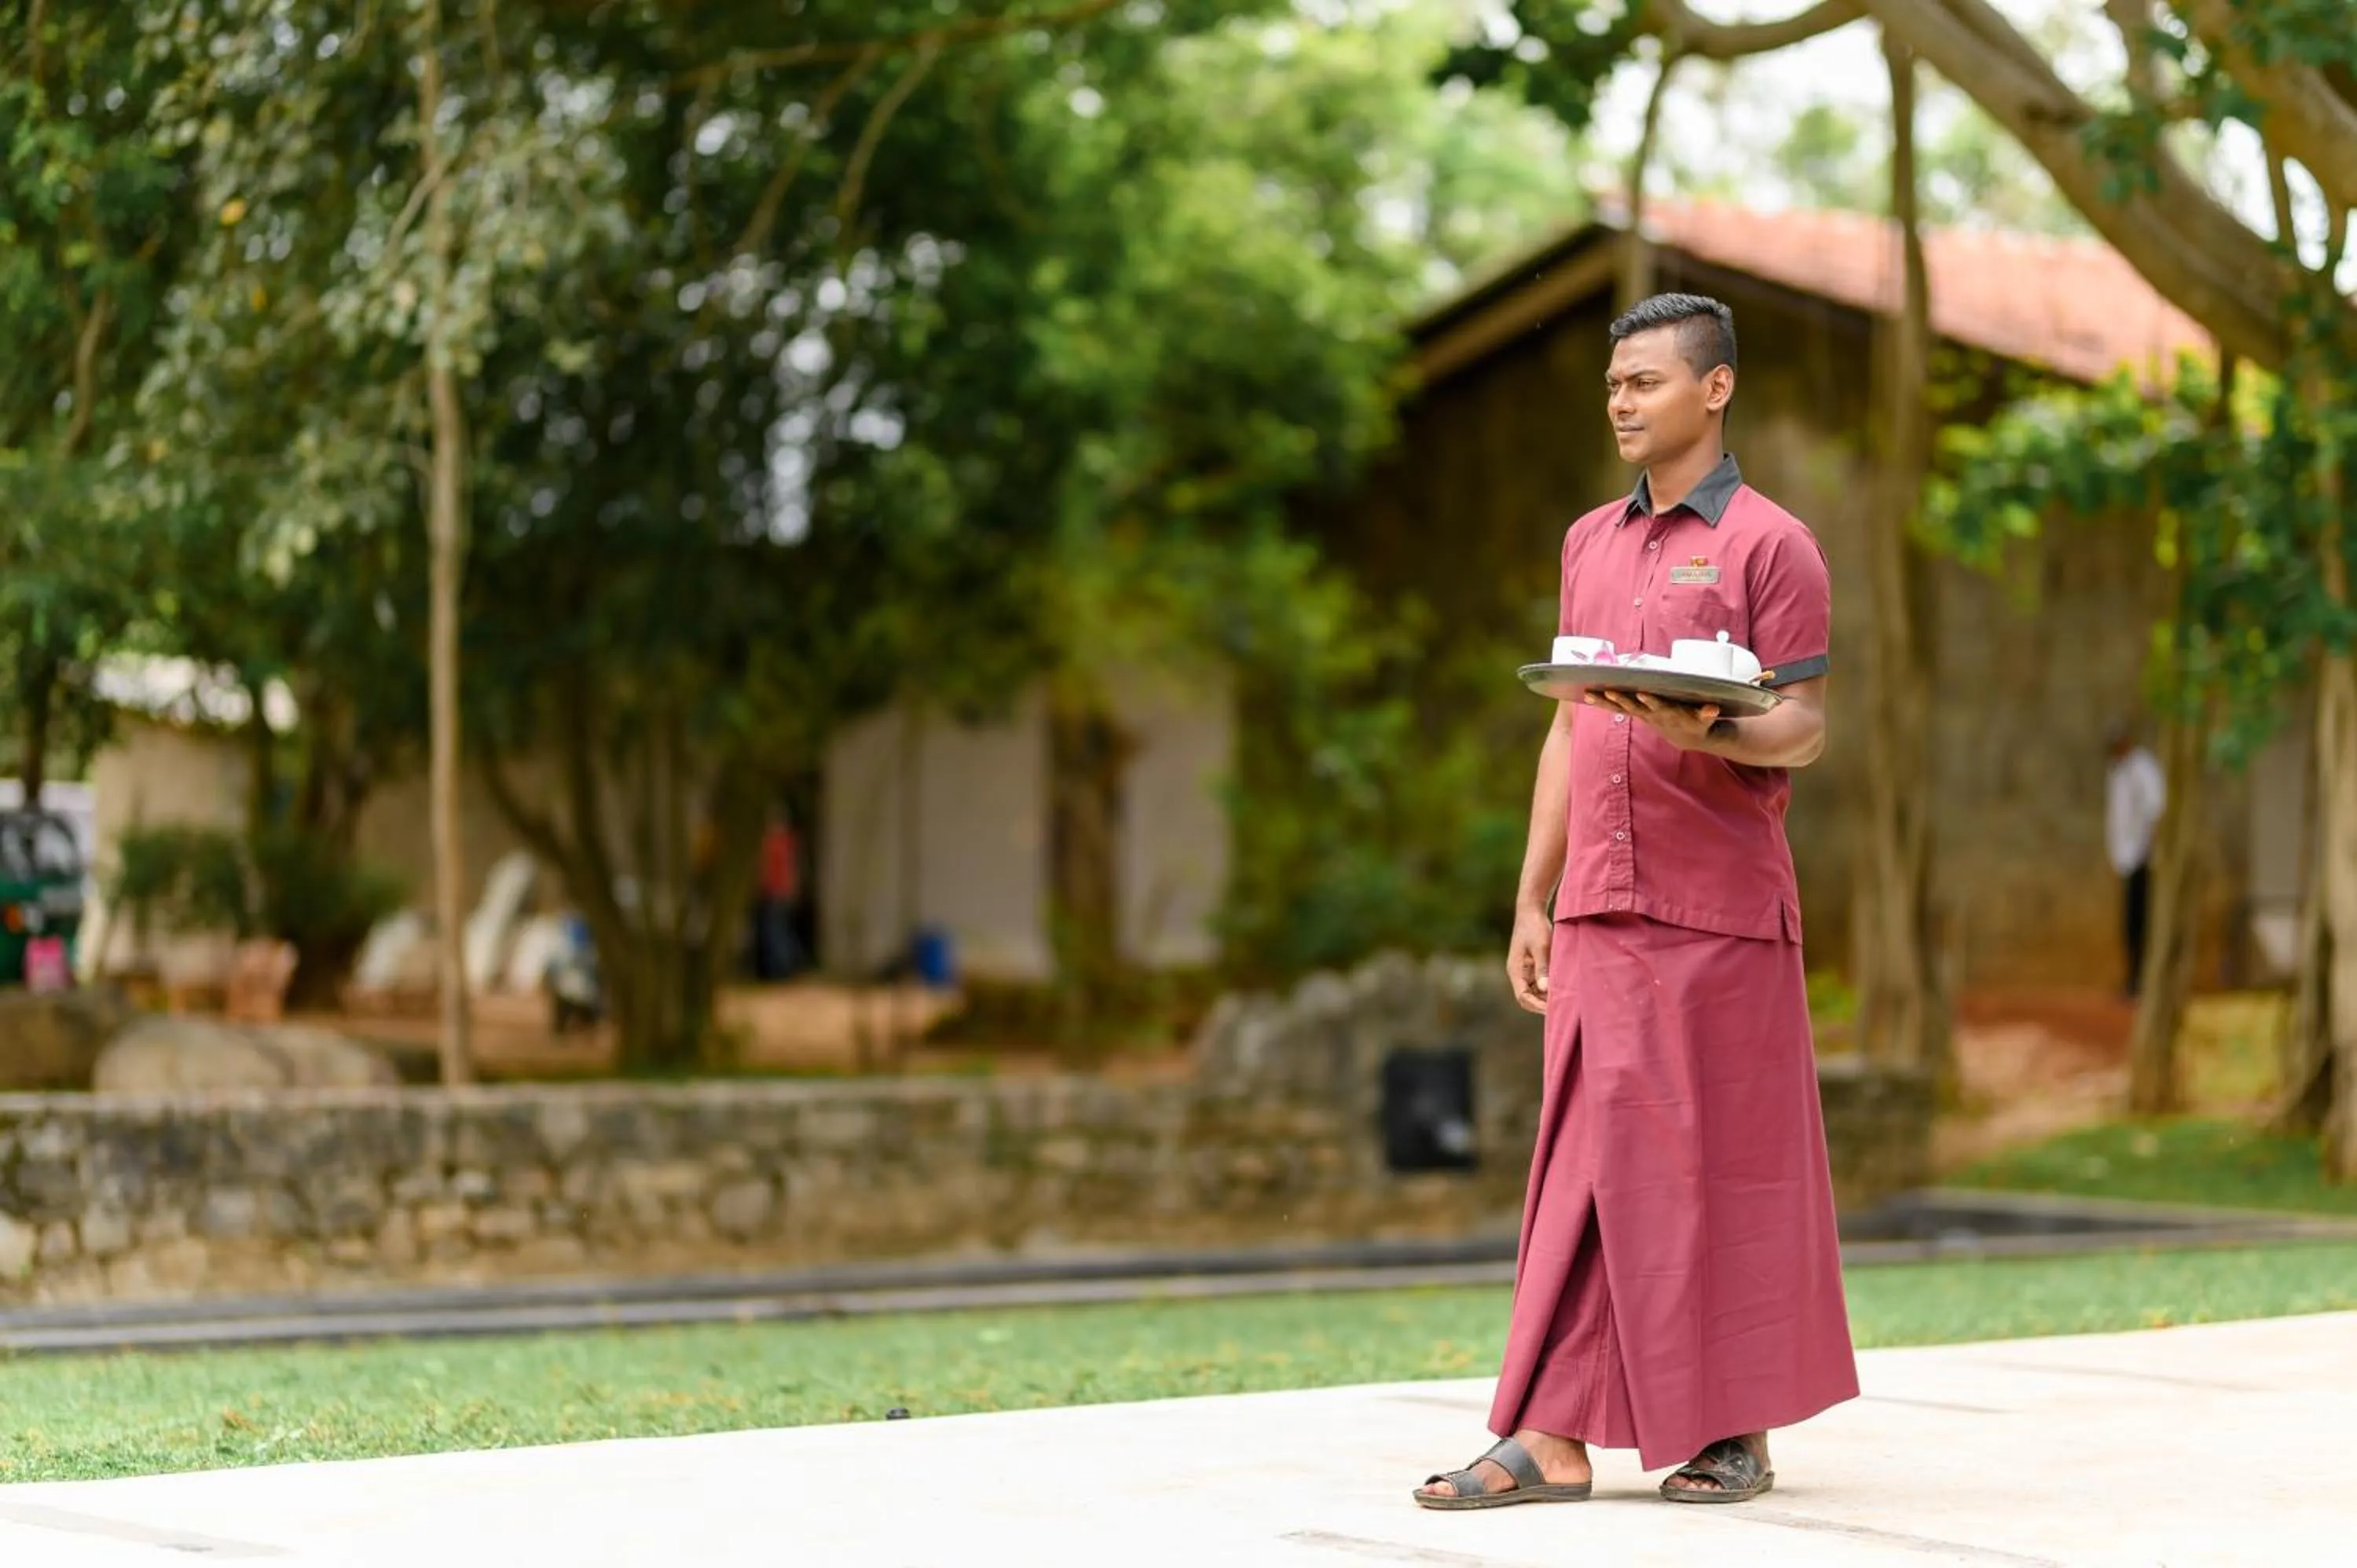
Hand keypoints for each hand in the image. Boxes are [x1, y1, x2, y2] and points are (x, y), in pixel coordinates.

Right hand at [1506, 906, 1552, 1015]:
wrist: (1531, 910)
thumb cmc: (1535, 927)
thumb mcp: (1541, 947)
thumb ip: (1543, 968)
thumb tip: (1546, 990)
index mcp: (1515, 971)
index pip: (1523, 997)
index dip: (1537, 1006)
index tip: (1554, 1008)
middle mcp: (1518, 973)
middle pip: (1528, 998)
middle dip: (1543, 1004)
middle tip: (1562, 1006)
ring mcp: (1524, 970)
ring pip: (1534, 992)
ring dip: (1546, 997)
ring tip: (1564, 998)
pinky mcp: (1532, 966)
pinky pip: (1539, 983)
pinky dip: (1548, 988)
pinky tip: (1562, 987)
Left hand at [1586, 688, 1720, 749]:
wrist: (1686, 736)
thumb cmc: (1697, 721)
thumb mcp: (1705, 719)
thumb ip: (1708, 713)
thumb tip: (1713, 708)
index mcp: (1668, 713)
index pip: (1658, 706)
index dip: (1650, 701)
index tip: (1642, 694)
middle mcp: (1651, 714)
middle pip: (1633, 706)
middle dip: (1620, 699)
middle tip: (1608, 691)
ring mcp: (1641, 714)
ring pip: (1620, 707)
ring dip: (1604, 701)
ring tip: (1588, 693)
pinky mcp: (1636, 712)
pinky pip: (1615, 707)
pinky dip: (1602, 702)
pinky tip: (1587, 694)